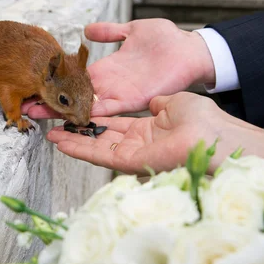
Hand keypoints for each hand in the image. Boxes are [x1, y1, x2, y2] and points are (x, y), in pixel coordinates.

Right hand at [23, 19, 214, 119]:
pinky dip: (86, 117)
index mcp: (107, 68)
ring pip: (84, 108)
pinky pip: (105, 112)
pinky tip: (68, 121)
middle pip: (74, 98)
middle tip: (26, 108)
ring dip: (62, 114)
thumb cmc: (166, 39)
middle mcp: (109, 85)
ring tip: (39, 120)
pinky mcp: (131, 102)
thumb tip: (88, 29)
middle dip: (51, 104)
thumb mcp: (132, 30)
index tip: (36, 87)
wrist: (190, 50)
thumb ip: (110, 31)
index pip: (75, 79)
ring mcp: (119, 95)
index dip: (56, 83)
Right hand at [46, 92, 258, 174]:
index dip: (95, 119)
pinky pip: (99, 156)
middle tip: (55, 125)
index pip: (114, 125)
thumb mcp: (174, 102)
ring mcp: (131, 154)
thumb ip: (158, 103)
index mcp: (148, 129)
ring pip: (94, 148)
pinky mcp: (129, 162)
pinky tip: (62, 143)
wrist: (213, 135)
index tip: (78, 112)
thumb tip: (153, 101)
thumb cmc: (202, 119)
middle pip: (100, 137)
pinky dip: (79, 149)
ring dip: (72, 142)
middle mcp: (137, 143)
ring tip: (50, 135)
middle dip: (76, 132)